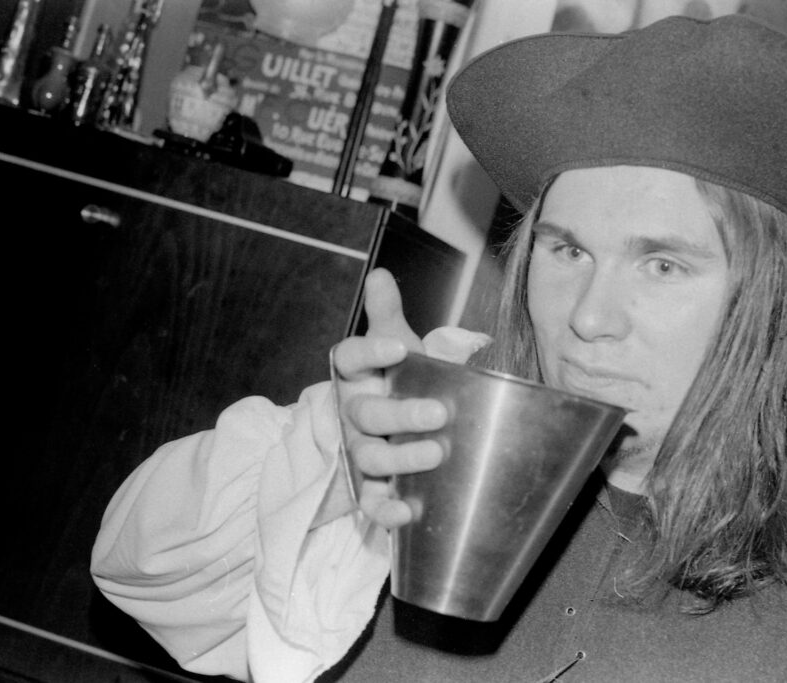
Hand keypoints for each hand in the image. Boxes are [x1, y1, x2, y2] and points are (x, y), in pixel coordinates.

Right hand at [331, 269, 489, 527]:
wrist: (384, 431)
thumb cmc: (395, 382)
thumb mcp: (394, 347)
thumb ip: (388, 315)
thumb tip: (380, 274)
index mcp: (357, 375)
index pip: (349, 359)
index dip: (369, 352)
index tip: (397, 347)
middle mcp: (352, 413)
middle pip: (364, 414)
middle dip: (399, 414)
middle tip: (437, 412)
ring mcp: (359, 451)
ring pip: (369, 458)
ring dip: (400, 458)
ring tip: (436, 453)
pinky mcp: (368, 487)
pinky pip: (370, 502)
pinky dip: (387, 511)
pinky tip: (410, 510)